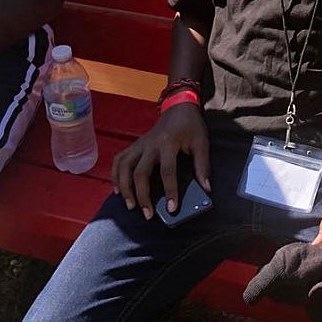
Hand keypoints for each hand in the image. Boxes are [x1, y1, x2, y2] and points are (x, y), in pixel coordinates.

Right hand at [111, 102, 208, 219]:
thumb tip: (206, 189)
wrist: (178, 107)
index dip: (170, 191)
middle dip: (142, 195)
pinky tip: (118, 190)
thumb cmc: (191, 126)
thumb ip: (202, 166)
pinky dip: (115, 175)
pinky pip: (119, 160)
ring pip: (124, 167)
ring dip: (125, 188)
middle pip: (140, 172)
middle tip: (148, 214)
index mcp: (168, 143)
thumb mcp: (202, 142)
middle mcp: (150, 144)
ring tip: (131, 206)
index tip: (172, 208)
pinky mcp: (134, 145)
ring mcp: (139, 144)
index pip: (167, 171)